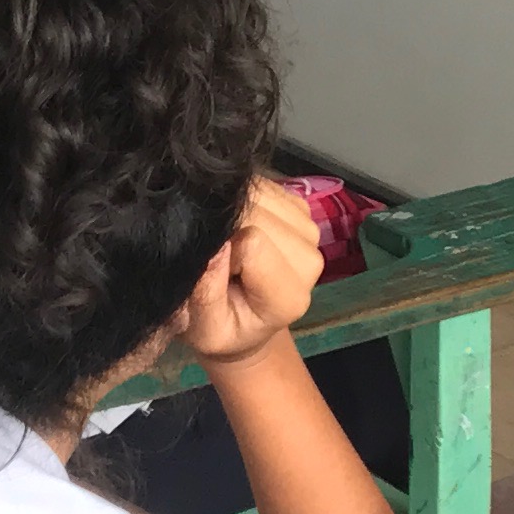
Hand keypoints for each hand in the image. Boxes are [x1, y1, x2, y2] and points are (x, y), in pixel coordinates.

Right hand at [183, 177, 323, 371]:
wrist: (244, 324)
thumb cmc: (221, 329)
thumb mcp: (204, 329)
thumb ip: (207, 295)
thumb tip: (215, 246)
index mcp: (290, 296)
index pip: (253, 242)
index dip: (222, 249)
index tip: (212, 270)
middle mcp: (310, 260)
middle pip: (258, 212)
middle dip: (227, 226)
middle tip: (217, 256)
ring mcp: (308, 229)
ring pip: (260, 192)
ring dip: (235, 209)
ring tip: (227, 242)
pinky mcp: (299, 207)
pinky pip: (263, 184)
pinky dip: (243, 198)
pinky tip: (238, 226)